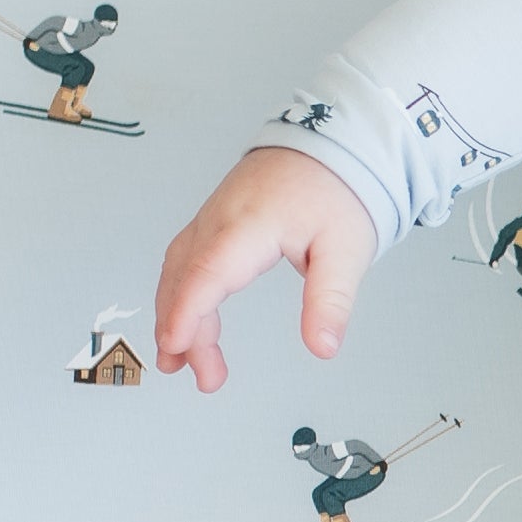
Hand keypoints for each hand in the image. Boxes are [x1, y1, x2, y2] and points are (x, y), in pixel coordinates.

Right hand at [153, 146, 378, 392]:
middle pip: (185, 278)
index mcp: (248, 225)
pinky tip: (191, 322)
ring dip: (175, 315)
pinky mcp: (216, 220)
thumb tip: (322, 347)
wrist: (332, 143)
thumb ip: (331, 302)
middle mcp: (219, 219)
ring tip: (183, 360)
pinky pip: (186, 260)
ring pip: (179, 270)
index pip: (206, 274)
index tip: (175, 347)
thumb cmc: (337, 190)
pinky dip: (182, 294)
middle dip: (182, 330)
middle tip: (203, 378)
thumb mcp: (347, 251)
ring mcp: (213, 217)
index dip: (185, 314)